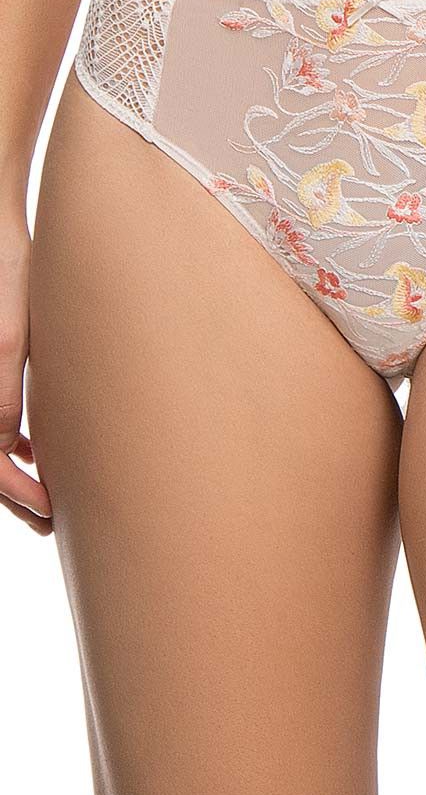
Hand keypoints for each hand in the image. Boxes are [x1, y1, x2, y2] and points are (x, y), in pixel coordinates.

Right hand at [0, 223, 51, 534]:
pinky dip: (9, 440)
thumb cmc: (7, 275)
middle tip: (51, 519)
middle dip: (14, 494)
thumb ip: (3, 394)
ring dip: (12, 472)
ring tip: (46, 495)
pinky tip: (36, 451)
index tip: (50, 510)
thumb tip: (6, 451)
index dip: (15, 492)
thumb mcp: (10, 339)